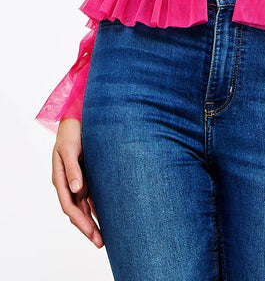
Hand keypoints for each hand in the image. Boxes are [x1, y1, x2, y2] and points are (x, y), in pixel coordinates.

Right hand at [52, 118, 103, 247]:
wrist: (79, 118)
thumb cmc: (72, 132)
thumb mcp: (70, 148)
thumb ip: (72, 169)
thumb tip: (76, 189)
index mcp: (60, 178)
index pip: (69, 206)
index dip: (80, 221)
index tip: (92, 232)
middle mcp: (68, 183)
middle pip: (77, 211)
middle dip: (88, 228)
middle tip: (101, 242)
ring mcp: (77, 180)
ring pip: (84, 207)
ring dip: (93, 221)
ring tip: (105, 236)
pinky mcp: (87, 176)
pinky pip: (91, 196)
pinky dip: (97, 207)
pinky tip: (108, 216)